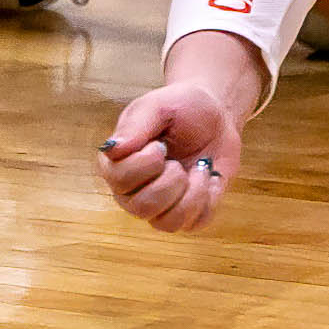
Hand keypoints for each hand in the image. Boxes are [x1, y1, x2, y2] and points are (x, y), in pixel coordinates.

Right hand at [97, 81, 242, 232]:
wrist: (216, 116)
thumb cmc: (182, 108)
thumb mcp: (159, 106)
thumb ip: (136, 125)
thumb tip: (112, 149)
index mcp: (117, 164)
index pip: (118, 180)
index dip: (144, 164)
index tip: (160, 144)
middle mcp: (132, 192)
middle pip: (142, 207)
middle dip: (170, 181)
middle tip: (177, 160)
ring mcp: (160, 207)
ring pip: (168, 223)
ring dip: (191, 192)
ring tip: (198, 168)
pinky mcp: (187, 215)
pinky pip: (195, 223)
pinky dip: (208, 197)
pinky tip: (208, 177)